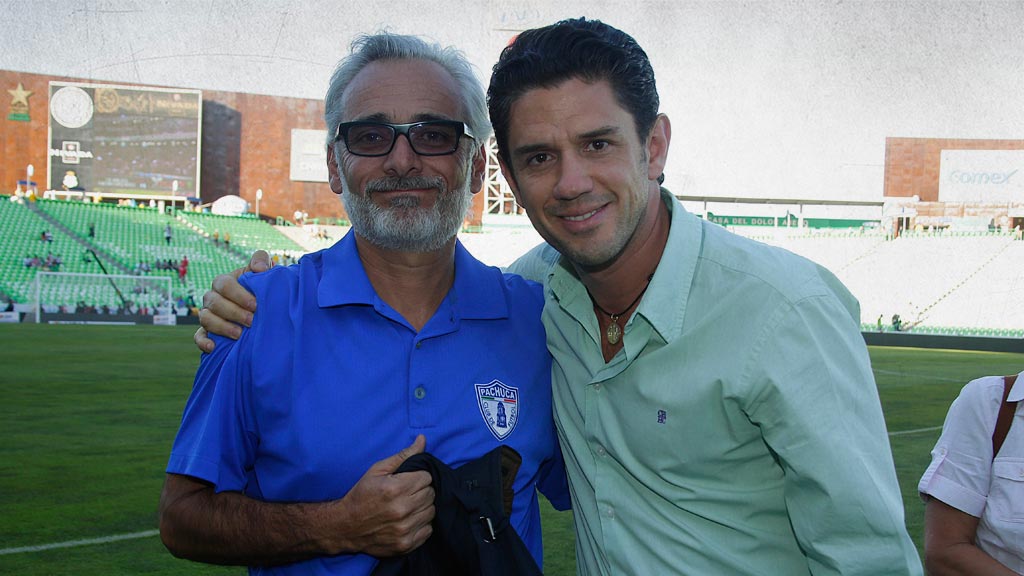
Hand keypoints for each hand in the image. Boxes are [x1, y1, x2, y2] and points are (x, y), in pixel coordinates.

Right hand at [194, 250, 272, 352]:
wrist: (261, 309)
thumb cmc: (261, 288)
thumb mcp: (263, 271)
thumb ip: (261, 260)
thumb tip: (259, 268)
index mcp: (224, 282)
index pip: (224, 284)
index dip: (238, 294)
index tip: (255, 305)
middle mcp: (213, 297)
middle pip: (214, 302)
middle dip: (233, 312)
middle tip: (251, 321)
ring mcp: (208, 314)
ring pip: (205, 318)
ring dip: (221, 327)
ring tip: (239, 334)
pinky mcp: (207, 331)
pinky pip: (198, 336)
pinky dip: (203, 341)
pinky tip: (213, 347)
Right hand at [330, 435, 434, 556]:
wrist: (345, 526)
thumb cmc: (361, 495)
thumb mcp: (377, 470)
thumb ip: (403, 455)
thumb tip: (423, 439)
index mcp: (395, 489)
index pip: (426, 477)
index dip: (418, 477)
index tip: (408, 481)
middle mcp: (401, 510)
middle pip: (430, 494)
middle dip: (421, 491)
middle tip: (407, 493)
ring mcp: (404, 529)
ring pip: (431, 511)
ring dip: (422, 507)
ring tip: (407, 506)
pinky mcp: (406, 544)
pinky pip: (428, 530)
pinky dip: (421, 524)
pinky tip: (408, 520)